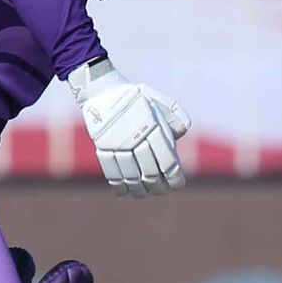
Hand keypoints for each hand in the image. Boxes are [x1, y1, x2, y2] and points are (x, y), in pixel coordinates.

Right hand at [68, 59, 188, 198]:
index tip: (177, 183)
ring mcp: (117, 143)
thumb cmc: (139, 98)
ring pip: (130, 175)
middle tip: (161, 189)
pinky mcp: (102, 146)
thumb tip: (179, 139)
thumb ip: (176, 120)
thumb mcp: (163, 103)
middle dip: (158, 186)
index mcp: (154, 127)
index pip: (167, 161)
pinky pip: (110, 170)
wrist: (104, 88)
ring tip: (143, 193)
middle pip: (149, 172)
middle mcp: (136, 137)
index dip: (174, 177)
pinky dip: (117, 184)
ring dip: (138, 189)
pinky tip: (124, 191)